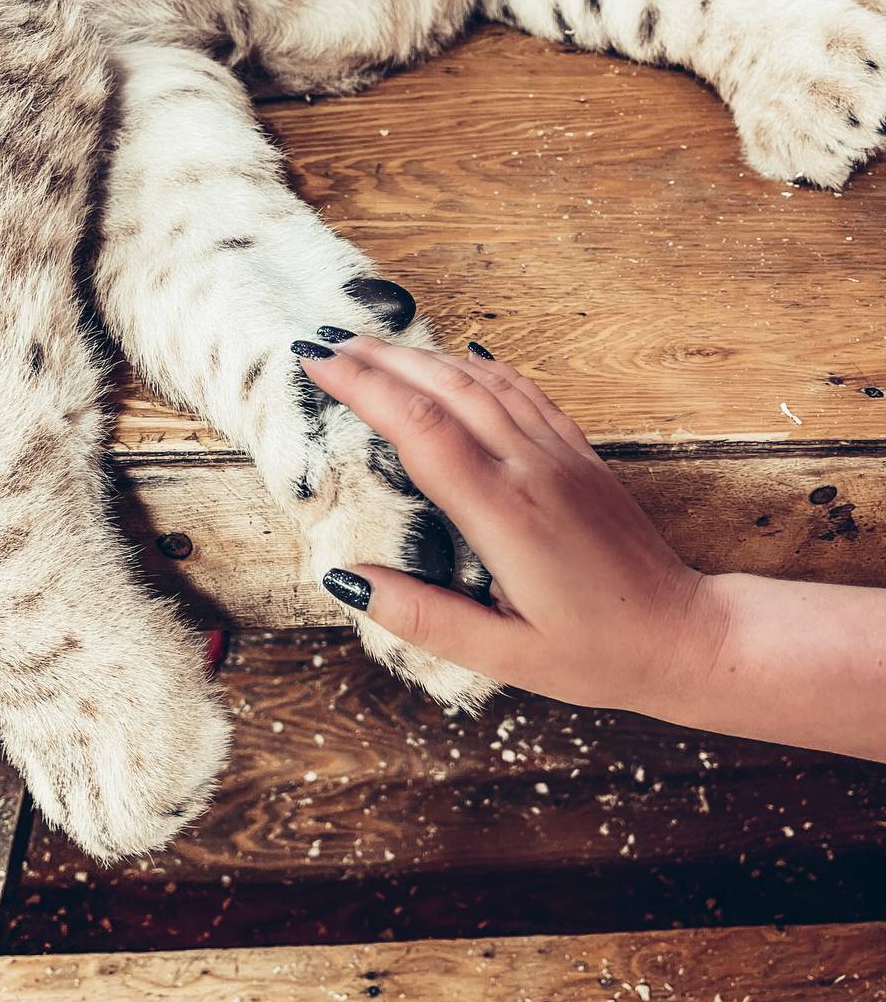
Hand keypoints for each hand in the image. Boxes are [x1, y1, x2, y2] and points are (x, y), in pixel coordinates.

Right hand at [294, 334, 725, 714]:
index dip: (362, 388)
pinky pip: (523, 392)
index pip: (419, 428)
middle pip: (445, 388)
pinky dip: (479, 367)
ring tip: (371, 347)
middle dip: (379, 359)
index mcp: (506, 515)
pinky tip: (458, 358)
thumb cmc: (597, 653)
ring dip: (422, 356)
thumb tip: (346, 578)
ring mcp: (563, 455)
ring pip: (483, 381)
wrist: (686, 635)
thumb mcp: (502, 657)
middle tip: (324, 344)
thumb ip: (421, 616)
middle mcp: (534, 469)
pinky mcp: (582, 456)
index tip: (316, 365)